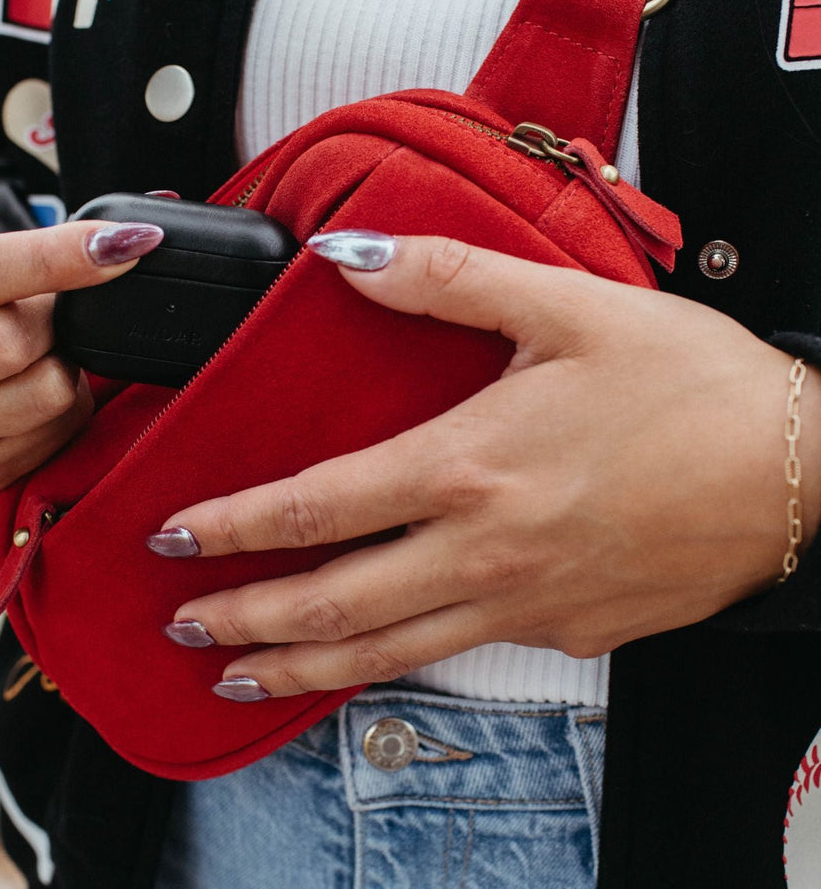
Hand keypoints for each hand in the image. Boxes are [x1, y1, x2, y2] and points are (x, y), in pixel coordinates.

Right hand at [0, 220, 162, 491]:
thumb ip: (38, 252)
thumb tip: (125, 242)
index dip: (55, 257)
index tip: (121, 244)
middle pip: (7, 343)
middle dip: (50, 322)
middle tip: (48, 317)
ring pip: (46, 391)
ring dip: (65, 364)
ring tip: (42, 354)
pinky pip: (60, 430)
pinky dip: (69, 405)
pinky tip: (38, 392)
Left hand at [152, 233, 820, 699]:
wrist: (802, 469)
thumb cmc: (690, 384)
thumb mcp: (567, 306)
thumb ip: (447, 280)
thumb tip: (348, 258)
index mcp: (470, 466)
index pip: (317, 506)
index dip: (235, 524)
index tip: (175, 534)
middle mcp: (485, 549)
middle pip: (334, 602)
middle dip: (245, 616)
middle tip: (180, 620)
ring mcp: (525, 603)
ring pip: (388, 653)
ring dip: (302, 667)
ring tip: (238, 675)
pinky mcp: (567, 631)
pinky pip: (461, 653)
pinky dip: (397, 664)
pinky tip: (370, 661)